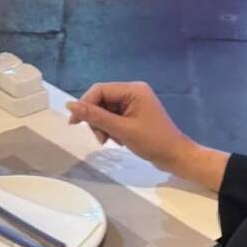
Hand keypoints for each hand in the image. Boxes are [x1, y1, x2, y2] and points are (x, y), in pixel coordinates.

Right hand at [66, 81, 193, 173]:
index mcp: (133, 90)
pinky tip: (119, 140)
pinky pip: (114, 117)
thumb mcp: (122, 129)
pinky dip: (112, 129)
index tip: (75, 122)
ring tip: (111, 141)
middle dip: (97, 119)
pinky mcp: (134, 114)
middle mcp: (133, 92)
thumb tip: (70, 105)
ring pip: (106, 111)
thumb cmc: (153, 142)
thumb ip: (95, 117)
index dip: (85, 104)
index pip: (100, 90)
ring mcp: (134, 103)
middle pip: (102, 100)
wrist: (175, 156)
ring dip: (104, 127)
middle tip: (101, 138)